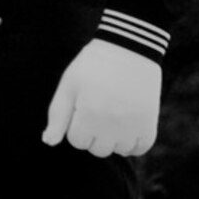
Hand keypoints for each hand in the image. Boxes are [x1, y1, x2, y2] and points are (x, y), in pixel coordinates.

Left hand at [42, 39, 160, 156]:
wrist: (129, 48)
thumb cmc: (93, 66)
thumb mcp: (70, 83)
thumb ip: (57, 115)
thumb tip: (48, 142)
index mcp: (88, 113)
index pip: (76, 141)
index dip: (76, 123)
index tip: (82, 105)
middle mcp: (111, 124)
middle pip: (97, 150)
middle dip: (94, 133)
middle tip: (98, 108)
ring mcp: (132, 127)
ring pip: (118, 151)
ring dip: (114, 138)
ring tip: (114, 112)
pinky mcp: (150, 126)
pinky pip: (139, 150)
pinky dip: (133, 142)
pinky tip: (128, 122)